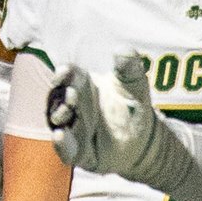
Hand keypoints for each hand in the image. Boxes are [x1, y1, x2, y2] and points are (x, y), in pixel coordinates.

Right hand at [44, 56, 172, 185]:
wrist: (145, 141)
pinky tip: (60, 136)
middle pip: (58, 97)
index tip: (64, 72)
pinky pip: (64, 147)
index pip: (68, 75)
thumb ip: (129, 68)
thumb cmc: (133, 106)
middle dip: (61, 95)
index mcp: (82, 84)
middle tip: (72, 95)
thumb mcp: (135, 85)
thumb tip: (123, 50)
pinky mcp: (76, 150)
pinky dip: (60, 143)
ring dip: (58, 116)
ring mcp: (72, 127)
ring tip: (65, 114)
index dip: (64, 73)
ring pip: (57, 120)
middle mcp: (72, 105)